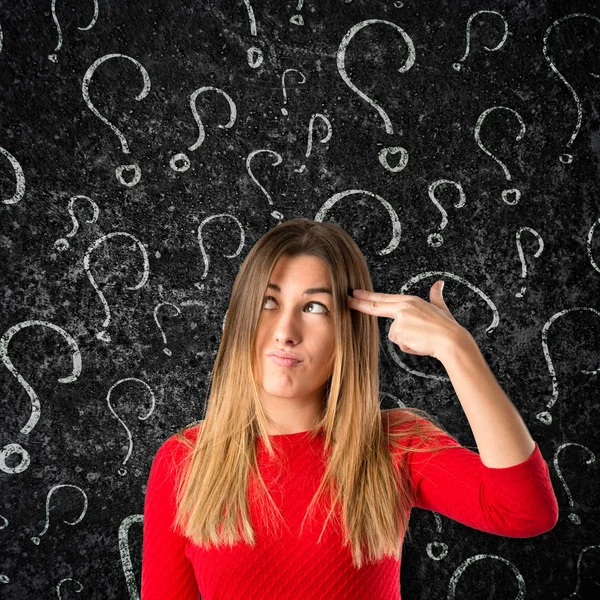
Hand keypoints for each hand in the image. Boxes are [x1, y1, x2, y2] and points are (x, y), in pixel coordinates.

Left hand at [347, 280, 467, 360]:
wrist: (451, 340)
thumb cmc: (447, 326)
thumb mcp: (440, 307)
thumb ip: (436, 295)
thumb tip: (439, 283)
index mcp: (410, 301)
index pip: (383, 298)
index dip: (368, 296)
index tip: (355, 293)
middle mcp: (403, 308)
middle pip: (376, 306)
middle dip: (359, 303)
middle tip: (346, 299)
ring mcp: (400, 320)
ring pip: (395, 335)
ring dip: (407, 339)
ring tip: (422, 337)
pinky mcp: (399, 333)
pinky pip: (400, 344)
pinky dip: (409, 346)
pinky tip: (420, 343)